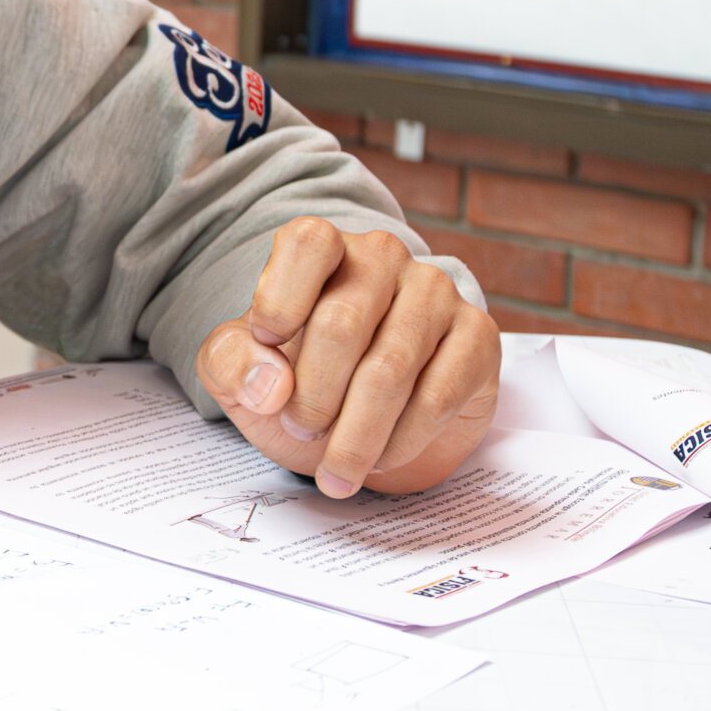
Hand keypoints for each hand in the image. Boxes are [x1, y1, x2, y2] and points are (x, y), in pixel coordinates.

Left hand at [195, 217, 499, 497]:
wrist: (366, 424)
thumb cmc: (299, 384)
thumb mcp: (242, 374)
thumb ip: (232, 364)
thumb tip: (270, 386)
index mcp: (324, 250)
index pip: (308, 242)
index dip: (280, 297)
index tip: (266, 342)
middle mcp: (383, 259)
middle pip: (341, 324)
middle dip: (312, 398)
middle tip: (299, 432)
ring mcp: (436, 293)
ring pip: (391, 370)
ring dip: (355, 434)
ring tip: (334, 468)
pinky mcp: (478, 336)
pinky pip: (438, 396)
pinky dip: (400, 441)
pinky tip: (380, 457)